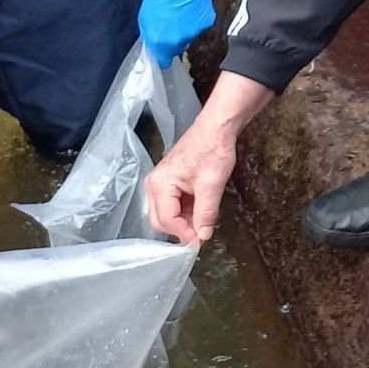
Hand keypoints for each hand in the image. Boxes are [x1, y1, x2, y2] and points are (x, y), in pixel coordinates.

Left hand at [138, 0, 215, 68]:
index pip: (163, 62)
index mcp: (161, 43)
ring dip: (185, 30)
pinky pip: (200, 28)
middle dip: (174, 42)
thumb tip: (155, 46)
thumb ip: (151, 37)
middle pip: (177, 49)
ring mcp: (194, 33)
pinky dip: (196, 22)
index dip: (163, 58)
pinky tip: (191, 11)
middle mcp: (178, 42)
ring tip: (180, 15)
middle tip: (171, 26)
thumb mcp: (145, 20)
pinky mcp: (206, 24)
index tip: (162, 55)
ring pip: (189, 38)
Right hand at [145, 120, 235, 242]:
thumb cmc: (212, 150)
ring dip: (184, 221)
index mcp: (160, 185)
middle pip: (160, 220)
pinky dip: (185, 212)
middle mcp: (153, 186)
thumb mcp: (212, 184)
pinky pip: (171, 205)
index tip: (202, 239)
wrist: (215, 128)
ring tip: (204, 218)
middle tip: (202, 232)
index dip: (184, 232)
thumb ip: (206, 213)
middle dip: (181, 228)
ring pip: (166, 214)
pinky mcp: (166, 183)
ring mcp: (158, 184)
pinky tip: (200, 208)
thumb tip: (203, 236)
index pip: (166, 220)